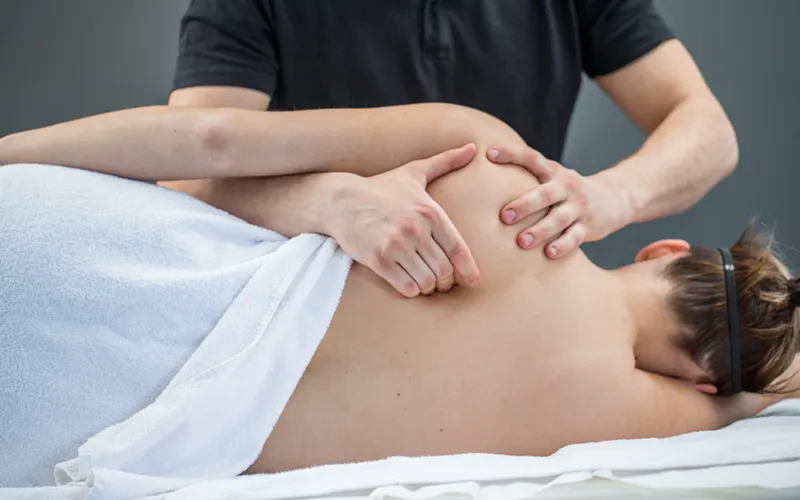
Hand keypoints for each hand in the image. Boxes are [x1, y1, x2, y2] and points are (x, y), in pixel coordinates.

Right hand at [328, 144, 480, 296]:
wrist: (341, 200)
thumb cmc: (380, 189)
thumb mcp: (414, 173)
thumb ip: (445, 161)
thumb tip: (473, 148)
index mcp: (430, 212)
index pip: (458, 249)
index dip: (467, 270)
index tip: (471, 281)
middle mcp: (416, 229)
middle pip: (444, 270)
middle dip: (445, 282)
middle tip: (442, 283)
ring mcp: (396, 245)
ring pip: (426, 281)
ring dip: (428, 287)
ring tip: (425, 284)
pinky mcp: (378, 260)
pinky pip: (406, 287)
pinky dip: (411, 290)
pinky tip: (409, 284)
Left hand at [488, 146, 628, 257]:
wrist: (615, 198)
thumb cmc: (568, 191)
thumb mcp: (552, 178)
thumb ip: (527, 178)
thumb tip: (483, 176)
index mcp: (553, 172)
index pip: (532, 158)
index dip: (512, 154)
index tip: (490, 153)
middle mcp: (566, 187)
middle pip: (545, 193)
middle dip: (524, 204)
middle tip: (504, 215)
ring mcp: (578, 206)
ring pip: (559, 218)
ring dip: (540, 230)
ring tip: (522, 242)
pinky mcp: (589, 225)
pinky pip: (575, 237)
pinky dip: (563, 245)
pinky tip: (550, 253)